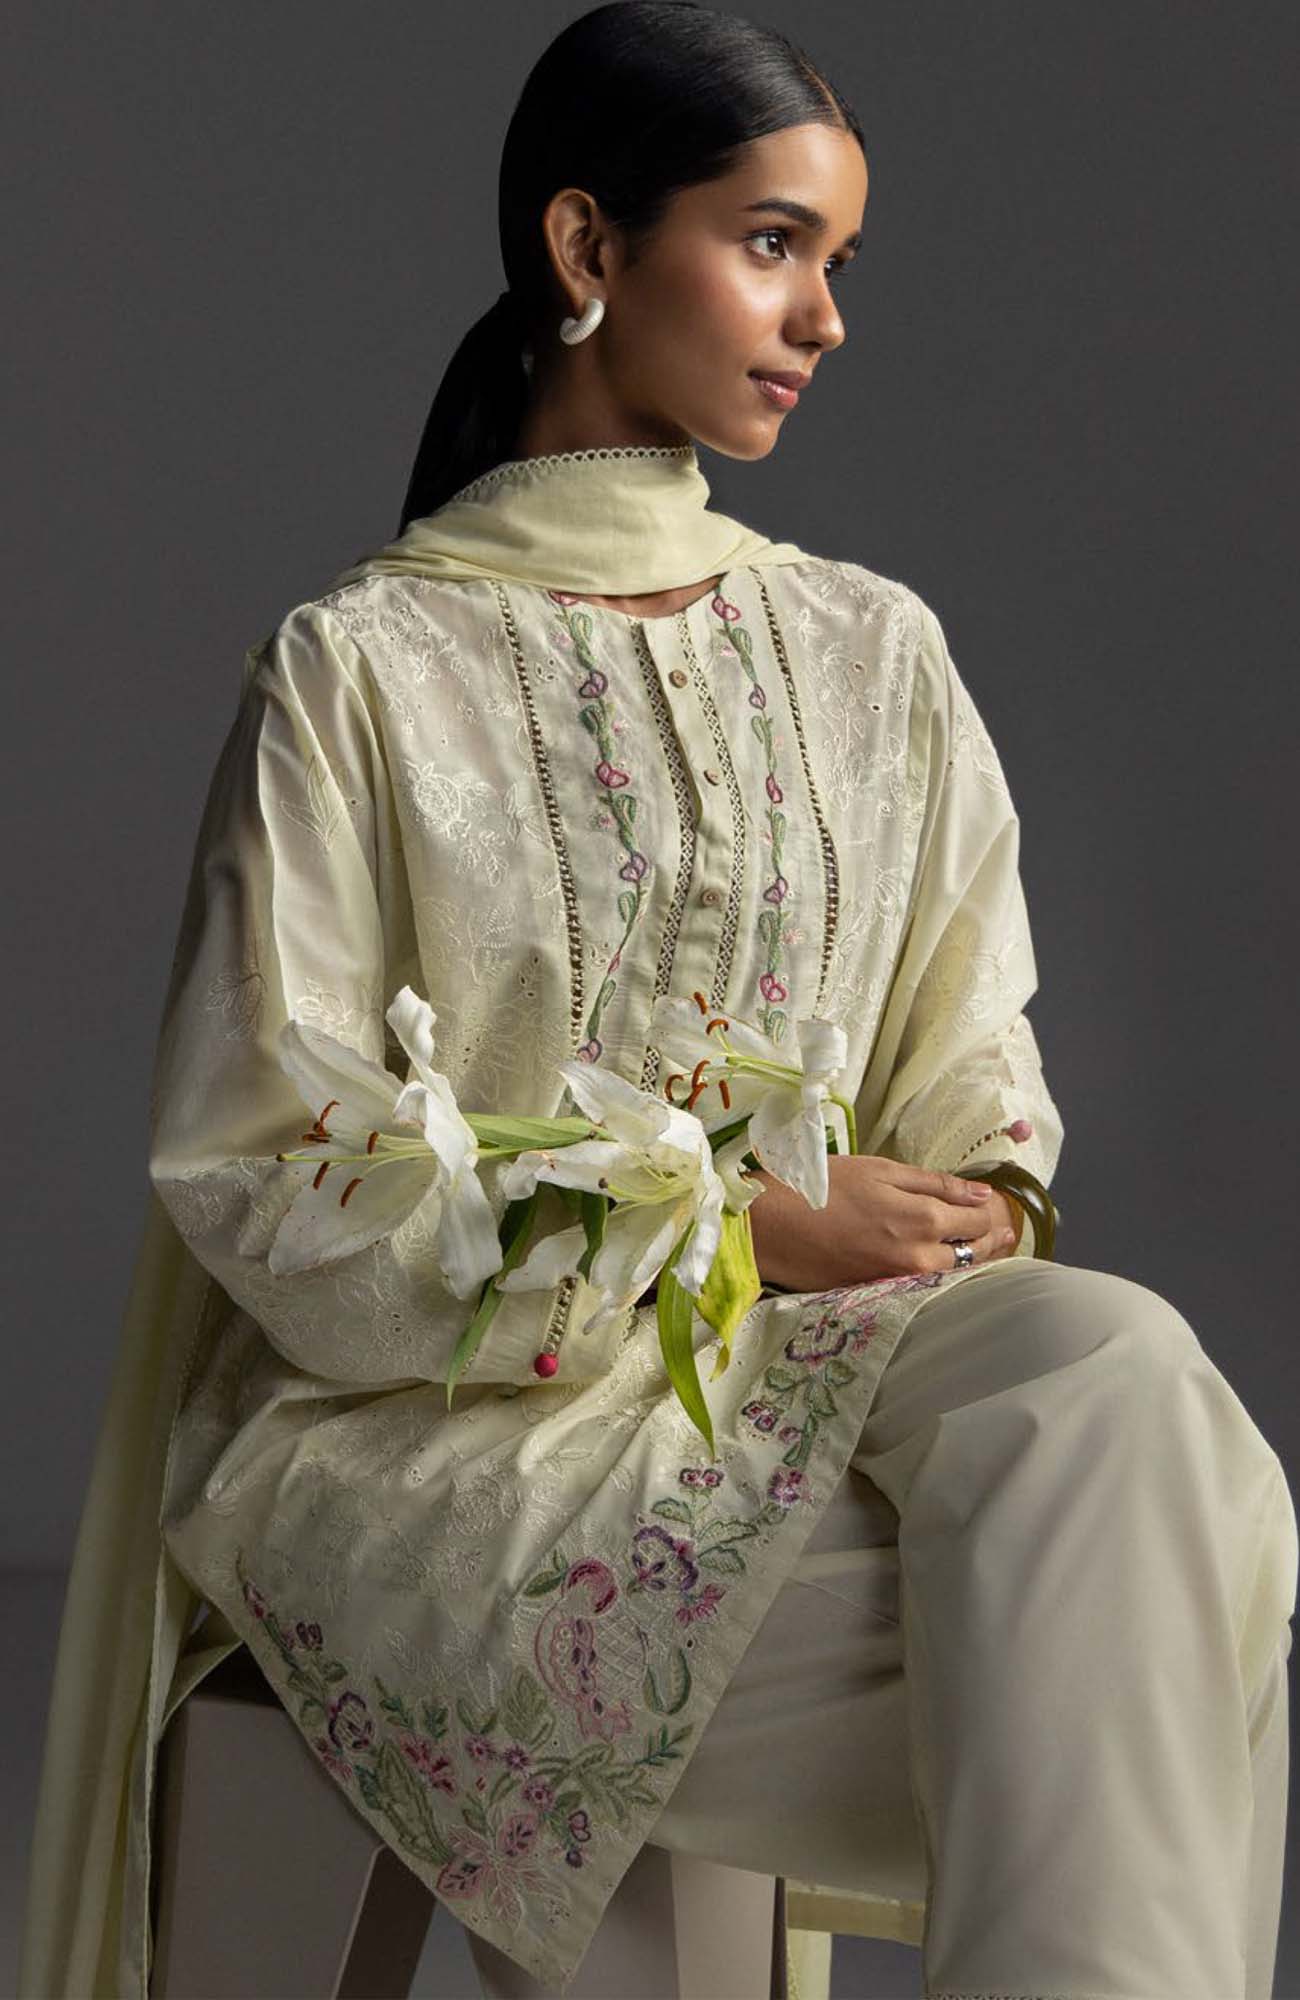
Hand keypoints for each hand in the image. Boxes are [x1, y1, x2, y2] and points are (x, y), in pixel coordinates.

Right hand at [748, 1154, 1020, 1291]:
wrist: (770, 1226)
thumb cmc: (821, 1185)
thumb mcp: (879, 1170)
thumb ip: (933, 1183)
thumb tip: (981, 1195)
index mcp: (921, 1218)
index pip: (977, 1222)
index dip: (994, 1214)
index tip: (1000, 1208)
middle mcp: (918, 1256)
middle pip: (973, 1253)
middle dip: (994, 1240)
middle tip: (1007, 1230)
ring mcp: (900, 1280)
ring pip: (954, 1274)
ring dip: (975, 1260)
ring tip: (987, 1248)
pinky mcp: (881, 1294)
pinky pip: (927, 1286)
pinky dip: (944, 1274)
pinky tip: (946, 1263)